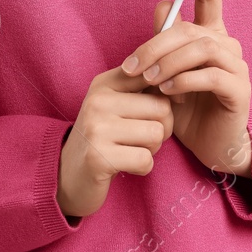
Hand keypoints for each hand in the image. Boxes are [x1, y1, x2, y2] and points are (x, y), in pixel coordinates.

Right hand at [56, 65, 174, 219]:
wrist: (68, 175)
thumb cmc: (104, 137)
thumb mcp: (117, 104)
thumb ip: (144, 88)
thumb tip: (184, 80)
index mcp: (104, 83)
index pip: (155, 76)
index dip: (170, 94)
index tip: (163, 111)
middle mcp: (97, 100)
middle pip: (162, 108)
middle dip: (162, 128)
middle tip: (142, 139)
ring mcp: (96, 128)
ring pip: (156, 134)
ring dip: (152, 149)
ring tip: (131, 150)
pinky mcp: (98, 158)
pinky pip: (145, 160)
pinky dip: (143, 168)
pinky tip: (125, 166)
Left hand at [127, 0, 251, 177]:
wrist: (210, 144)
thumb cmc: (188, 106)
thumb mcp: (168, 71)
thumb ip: (165, 42)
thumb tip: (161, 6)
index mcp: (211, 34)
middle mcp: (227, 44)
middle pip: (191, 28)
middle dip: (156, 44)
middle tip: (132, 65)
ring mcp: (236, 66)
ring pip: (202, 48)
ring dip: (169, 62)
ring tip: (150, 81)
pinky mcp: (239, 89)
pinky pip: (211, 75)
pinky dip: (185, 81)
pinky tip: (168, 92)